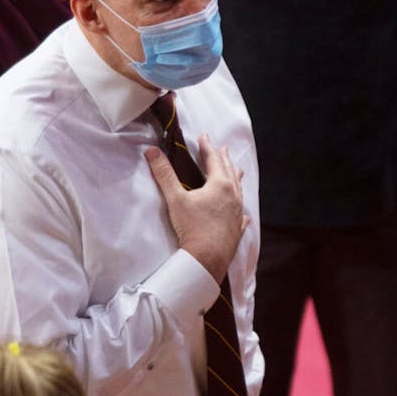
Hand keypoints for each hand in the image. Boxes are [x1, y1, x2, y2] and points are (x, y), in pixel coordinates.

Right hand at [146, 133, 246, 283]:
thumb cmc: (192, 228)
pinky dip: (240, 210)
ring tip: (237, 170)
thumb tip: (153, 152)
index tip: (204, 137)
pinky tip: (243, 214)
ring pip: (239, 190)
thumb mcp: (175, 198)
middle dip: (223, 159)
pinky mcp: (237, 230)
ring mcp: (237, 213)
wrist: (206, 259)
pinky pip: (241, 216)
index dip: (207, 147)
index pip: (213, 160)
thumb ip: (164, 174)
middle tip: (222, 149)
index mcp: (220, 185)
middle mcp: (233, 196)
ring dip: (235, 178)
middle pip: (229, 172)